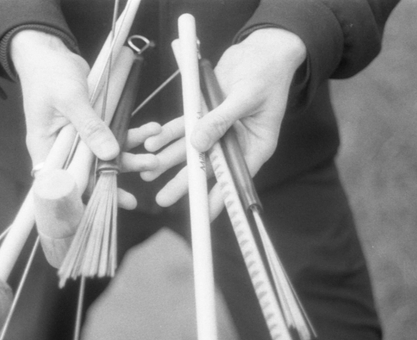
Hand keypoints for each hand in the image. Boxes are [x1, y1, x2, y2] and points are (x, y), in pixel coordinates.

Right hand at [11, 30, 159, 209]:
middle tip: (133, 201)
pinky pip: (113, 138)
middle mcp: (62, 150)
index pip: (62, 184)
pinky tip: (151, 131)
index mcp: (46, 149)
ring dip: (129, 160)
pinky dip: (131, 136)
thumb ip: (90, 126)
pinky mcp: (92, 129)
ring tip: (153, 159)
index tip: (101, 207)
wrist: (50, 53)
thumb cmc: (49, 74)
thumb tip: (110, 154)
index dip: (81, 199)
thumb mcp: (70, 99)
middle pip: (86, 176)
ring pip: (105, 159)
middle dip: (111, 185)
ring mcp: (78, 141)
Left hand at [141, 28, 306, 214]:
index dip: (219, 197)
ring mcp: (219, 128)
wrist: (264, 48)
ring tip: (148, 171)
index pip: (235, 178)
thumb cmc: (268, 73)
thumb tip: (198, 143)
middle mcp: (236, 142)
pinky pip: (183, 127)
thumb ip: (221, 119)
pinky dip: (168, 134)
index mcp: (257, 146)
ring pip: (191, 149)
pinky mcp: (205, 112)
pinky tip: (152, 142)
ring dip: (169, 159)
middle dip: (185, 182)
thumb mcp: (247, 96)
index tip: (203, 214)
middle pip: (208, 167)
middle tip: (164, 199)